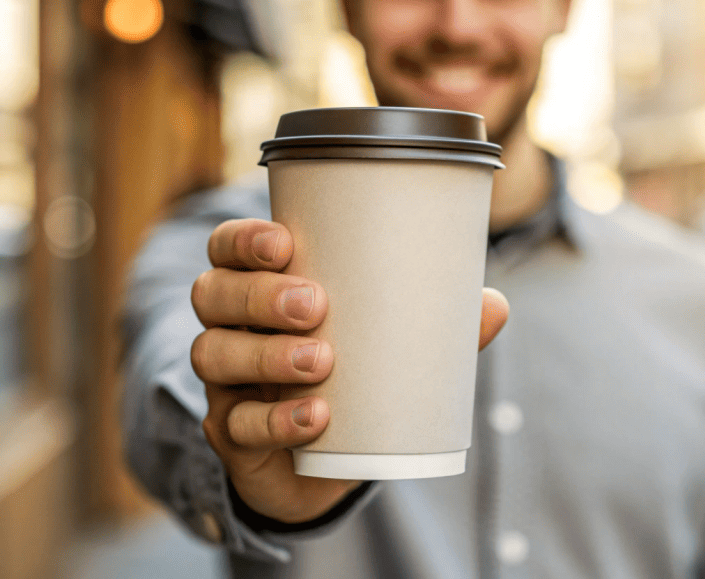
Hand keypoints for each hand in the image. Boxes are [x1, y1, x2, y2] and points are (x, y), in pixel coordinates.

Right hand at [190, 218, 508, 523]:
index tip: (285, 242)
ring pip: (213, 355)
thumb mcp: (388, 345)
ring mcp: (225, 384)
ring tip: (322, 360)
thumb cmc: (352, 375)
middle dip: (258, 294)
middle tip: (316, 304)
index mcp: (258, 288)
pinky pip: (237, 425)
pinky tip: (316, 417)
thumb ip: (434, 324)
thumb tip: (493, 304)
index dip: (242, 240)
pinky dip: (275, 420)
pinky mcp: (232, 437)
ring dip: (265, 353)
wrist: (324, 465)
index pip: (225, 248)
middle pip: (211, 294)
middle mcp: (229, 328)